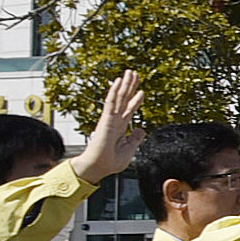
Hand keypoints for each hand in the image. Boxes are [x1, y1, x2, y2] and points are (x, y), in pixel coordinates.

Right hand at [73, 72, 143, 186]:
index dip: (136, 99)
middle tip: (134, 73)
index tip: (141, 90)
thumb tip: (141, 129)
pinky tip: (118, 81)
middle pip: (125, 99)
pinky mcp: (106, 120)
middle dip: (130, 86)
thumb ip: (135, 139)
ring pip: (119, 97)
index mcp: (120, 127)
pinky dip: (115, 91)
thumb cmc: (110, 161)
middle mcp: (115, 120)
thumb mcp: (129, 150)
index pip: (129, 109)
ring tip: (130, 72)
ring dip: (125, 84)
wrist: (98, 168)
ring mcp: (110, 119)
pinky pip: (111, 102)